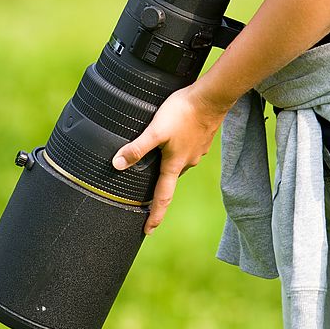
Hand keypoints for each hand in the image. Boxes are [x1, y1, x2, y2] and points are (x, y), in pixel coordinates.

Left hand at [112, 84, 228, 234]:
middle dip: (159, 184)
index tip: (148, 231)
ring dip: (169, 162)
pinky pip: (188, 149)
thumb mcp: (156, 130)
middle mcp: (188, 162)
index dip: (155, 215)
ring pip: (179, 162)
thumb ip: (137, 148)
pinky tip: (176, 137)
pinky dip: (179, 148)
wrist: (212, 97)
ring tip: (160, 155)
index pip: (163, 197)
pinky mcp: (203, 138)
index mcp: (174, 164)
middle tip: (146, 188)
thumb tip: (117, 164)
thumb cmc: (183, 113)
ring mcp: (198, 150)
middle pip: (170, 178)